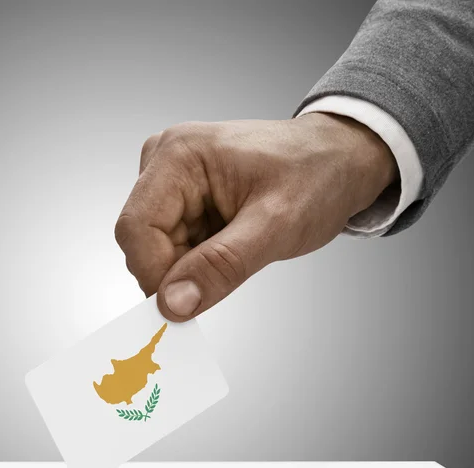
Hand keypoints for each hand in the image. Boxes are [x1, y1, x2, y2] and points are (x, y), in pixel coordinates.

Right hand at [115, 114, 396, 320]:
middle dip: (178, 272)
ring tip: (239, 250)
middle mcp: (165, 163)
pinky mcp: (182, 200)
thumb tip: (172, 304)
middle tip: (226, 275)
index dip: (154, 275)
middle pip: (143, 242)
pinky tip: (230, 247)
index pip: (136, 229)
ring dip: (192, 268)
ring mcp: (172, 182)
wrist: (338, 161)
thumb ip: (221, 265)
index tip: (184, 306)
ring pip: (157, 250)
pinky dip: (198, 262)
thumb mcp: (276, 225)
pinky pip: (173, 247)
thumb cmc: (316, 175)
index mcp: (179, 155)